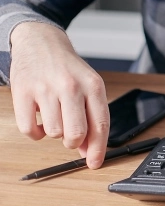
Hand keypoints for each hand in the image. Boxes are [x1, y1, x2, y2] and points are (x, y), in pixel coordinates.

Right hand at [9, 22, 109, 167]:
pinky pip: (29, 130)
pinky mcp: (23, 92)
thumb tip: (90, 151)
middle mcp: (71, 86)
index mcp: (93, 85)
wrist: (41, 43)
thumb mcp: (88, 87)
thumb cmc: (68, 69)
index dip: (98, 148)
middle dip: (74, 142)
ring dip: (54, 132)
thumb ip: (92, 117)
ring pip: (53, 133)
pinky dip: (34, 132)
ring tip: (55, 116)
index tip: (95, 163)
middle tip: (71, 135)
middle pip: (76, 134)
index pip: (100, 124)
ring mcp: (45, 89)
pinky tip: (39, 119)